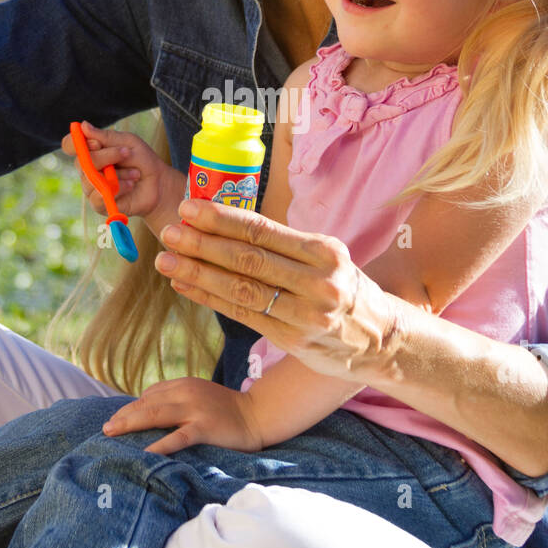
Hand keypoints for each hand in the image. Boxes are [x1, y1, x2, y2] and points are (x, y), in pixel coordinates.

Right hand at [60, 121, 170, 220]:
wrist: (159, 184)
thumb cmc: (143, 160)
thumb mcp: (129, 143)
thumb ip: (106, 137)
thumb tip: (83, 126)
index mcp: (92, 150)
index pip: (70, 145)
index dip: (75, 143)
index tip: (95, 142)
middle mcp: (88, 168)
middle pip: (81, 162)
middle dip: (107, 156)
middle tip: (126, 153)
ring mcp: (91, 186)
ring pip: (92, 179)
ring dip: (118, 174)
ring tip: (135, 173)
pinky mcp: (98, 203)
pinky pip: (99, 195)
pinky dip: (118, 188)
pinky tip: (130, 185)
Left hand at [102, 377, 264, 454]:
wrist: (258, 415)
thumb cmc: (226, 410)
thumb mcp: (199, 397)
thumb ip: (177, 400)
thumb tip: (148, 412)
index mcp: (184, 384)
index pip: (149, 394)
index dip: (130, 408)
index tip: (115, 421)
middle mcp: (186, 392)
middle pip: (147, 403)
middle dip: (123, 416)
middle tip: (105, 429)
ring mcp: (195, 409)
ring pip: (156, 415)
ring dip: (131, 424)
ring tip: (113, 434)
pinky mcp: (205, 427)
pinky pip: (177, 437)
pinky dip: (159, 445)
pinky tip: (145, 453)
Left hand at [153, 200, 406, 384]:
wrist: (381, 338)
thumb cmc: (345, 288)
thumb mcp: (329, 257)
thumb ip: (287, 244)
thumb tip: (226, 222)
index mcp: (325, 252)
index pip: (265, 231)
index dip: (223, 219)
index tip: (189, 208)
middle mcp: (318, 282)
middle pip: (249, 260)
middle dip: (203, 244)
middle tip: (170, 232)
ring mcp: (306, 314)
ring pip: (241, 290)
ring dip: (198, 273)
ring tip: (167, 260)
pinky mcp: (293, 339)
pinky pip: (243, 315)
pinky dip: (210, 300)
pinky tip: (185, 286)